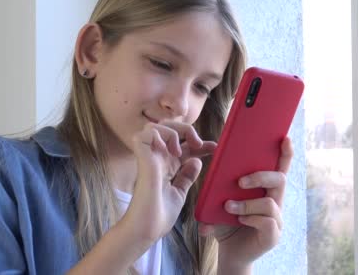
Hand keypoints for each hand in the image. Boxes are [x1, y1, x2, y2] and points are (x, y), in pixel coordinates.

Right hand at [122, 121, 215, 243]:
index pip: (183, 146)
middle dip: (186, 130)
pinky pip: (143, 135)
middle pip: (167, 129)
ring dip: (172, 132)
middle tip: (198, 143)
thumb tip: (196, 162)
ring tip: (180, 149)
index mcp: (166, 166)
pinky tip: (168, 149)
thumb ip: (186, 177)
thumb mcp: (179, 193)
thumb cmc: (159, 216)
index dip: (199, 143)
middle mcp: (157, 159)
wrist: (147, 229)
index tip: (215, 147)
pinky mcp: (142, 160)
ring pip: (154, 127)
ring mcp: (148, 158)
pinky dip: (157, 135)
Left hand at [198, 137, 293, 269]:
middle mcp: (276, 202)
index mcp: (266, 190)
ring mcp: (277, 219)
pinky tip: (239, 221)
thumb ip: (215, 187)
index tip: (284, 138)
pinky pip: (267, 221)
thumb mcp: (221, 201)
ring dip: (247, 204)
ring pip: (270, 202)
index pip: (280, 168)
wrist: (230, 252)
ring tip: (229, 208)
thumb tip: (197, 163)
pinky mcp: (274, 235)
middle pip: (279, 179)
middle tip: (239, 182)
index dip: (285, 154)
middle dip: (259, 177)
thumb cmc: (228, 223)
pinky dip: (250, 218)